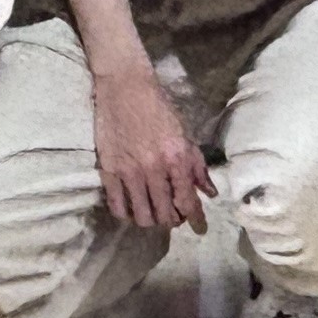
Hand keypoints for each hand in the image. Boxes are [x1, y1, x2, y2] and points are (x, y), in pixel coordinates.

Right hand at [91, 60, 212, 231]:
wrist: (125, 87)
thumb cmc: (159, 107)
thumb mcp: (185, 133)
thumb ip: (196, 165)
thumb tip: (209, 192)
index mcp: (176, 158)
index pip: (188, 200)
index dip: (196, 220)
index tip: (200, 230)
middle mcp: (154, 169)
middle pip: (165, 214)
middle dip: (173, 221)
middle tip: (175, 216)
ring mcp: (129, 171)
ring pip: (142, 216)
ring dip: (151, 220)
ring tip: (154, 214)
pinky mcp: (108, 170)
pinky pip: (117, 206)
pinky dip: (127, 214)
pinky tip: (133, 209)